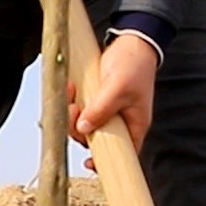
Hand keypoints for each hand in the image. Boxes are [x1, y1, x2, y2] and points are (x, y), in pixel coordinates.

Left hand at [69, 34, 157, 162]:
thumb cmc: (134, 66)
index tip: (90, 163)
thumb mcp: (118, 88)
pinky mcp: (97, 100)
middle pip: (96, 139)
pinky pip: (81, 109)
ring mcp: (108, 111)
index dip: (105, 161)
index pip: (122, 153)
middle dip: (80, 129)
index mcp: (134, 125)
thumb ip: (102, 109)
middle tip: (74, 111)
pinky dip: (72, 101)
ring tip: (72, 95)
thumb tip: (83, 128)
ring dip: (73, 113)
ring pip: (85, 125)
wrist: (132, 41)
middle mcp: (120, 122)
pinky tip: (71, 88)